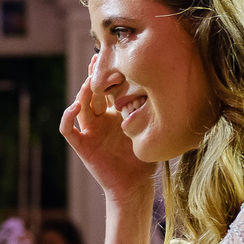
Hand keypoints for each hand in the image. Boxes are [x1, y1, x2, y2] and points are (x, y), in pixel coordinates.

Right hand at [59, 55, 155, 201]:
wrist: (135, 186)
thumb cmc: (145, 161)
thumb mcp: (151, 131)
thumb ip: (155, 113)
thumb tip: (176, 89)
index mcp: (115, 115)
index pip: (109, 89)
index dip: (110, 74)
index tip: (116, 58)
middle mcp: (100, 120)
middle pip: (92, 92)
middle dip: (94, 76)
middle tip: (98, 59)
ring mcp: (89, 132)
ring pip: (80, 106)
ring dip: (83, 92)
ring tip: (90, 81)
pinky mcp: (82, 145)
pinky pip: (68, 129)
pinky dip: (67, 117)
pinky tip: (74, 106)